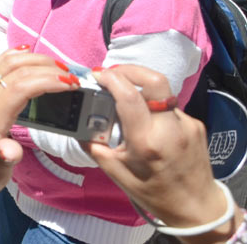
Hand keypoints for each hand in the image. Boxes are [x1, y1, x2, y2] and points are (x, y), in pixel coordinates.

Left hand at [0, 50, 75, 206]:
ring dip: (33, 59)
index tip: (71, 83)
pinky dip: (13, 56)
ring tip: (58, 67)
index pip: (20, 87)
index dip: (47, 80)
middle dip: (46, 68)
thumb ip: (3, 160)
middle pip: (15, 70)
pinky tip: (27, 53)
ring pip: (5, 63)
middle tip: (72, 77)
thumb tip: (11, 150)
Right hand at [87, 65, 243, 236]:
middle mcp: (171, 129)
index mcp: (147, 142)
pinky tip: (147, 122)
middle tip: (113, 74)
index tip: (98, 75)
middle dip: (130, 69)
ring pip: (161, 92)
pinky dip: (153, 107)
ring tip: (127, 101)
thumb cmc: (153, 193)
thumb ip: (95, 145)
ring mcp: (187, 125)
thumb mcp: (116, 173)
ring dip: (141, 89)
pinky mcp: (195, 125)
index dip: (111, 78)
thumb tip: (80, 121)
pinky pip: (169, 106)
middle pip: (155, 81)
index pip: (130, 96)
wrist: (196, 207)